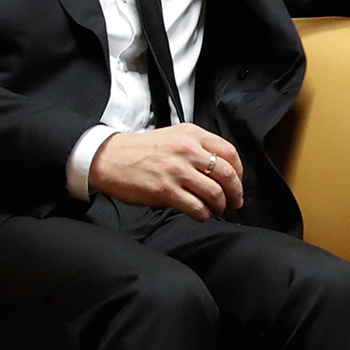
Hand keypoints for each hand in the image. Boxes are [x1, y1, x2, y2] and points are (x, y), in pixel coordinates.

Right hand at [88, 125, 245, 220]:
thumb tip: (221, 167)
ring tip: (218, 209)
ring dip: (221, 205)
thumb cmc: (141, 149)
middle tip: (235, 201)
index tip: (238, 181)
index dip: (240, 171)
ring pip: (214, 192)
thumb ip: (198, 146)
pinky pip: (196, 206)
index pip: (230, 152)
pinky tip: (202, 214)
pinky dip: (204, 214)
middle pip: (227, 173)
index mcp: (192, 134)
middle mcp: (188, 151)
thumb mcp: (174, 136)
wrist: (109, 158)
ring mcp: (177, 171)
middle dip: (236, 191)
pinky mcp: (165, 191)